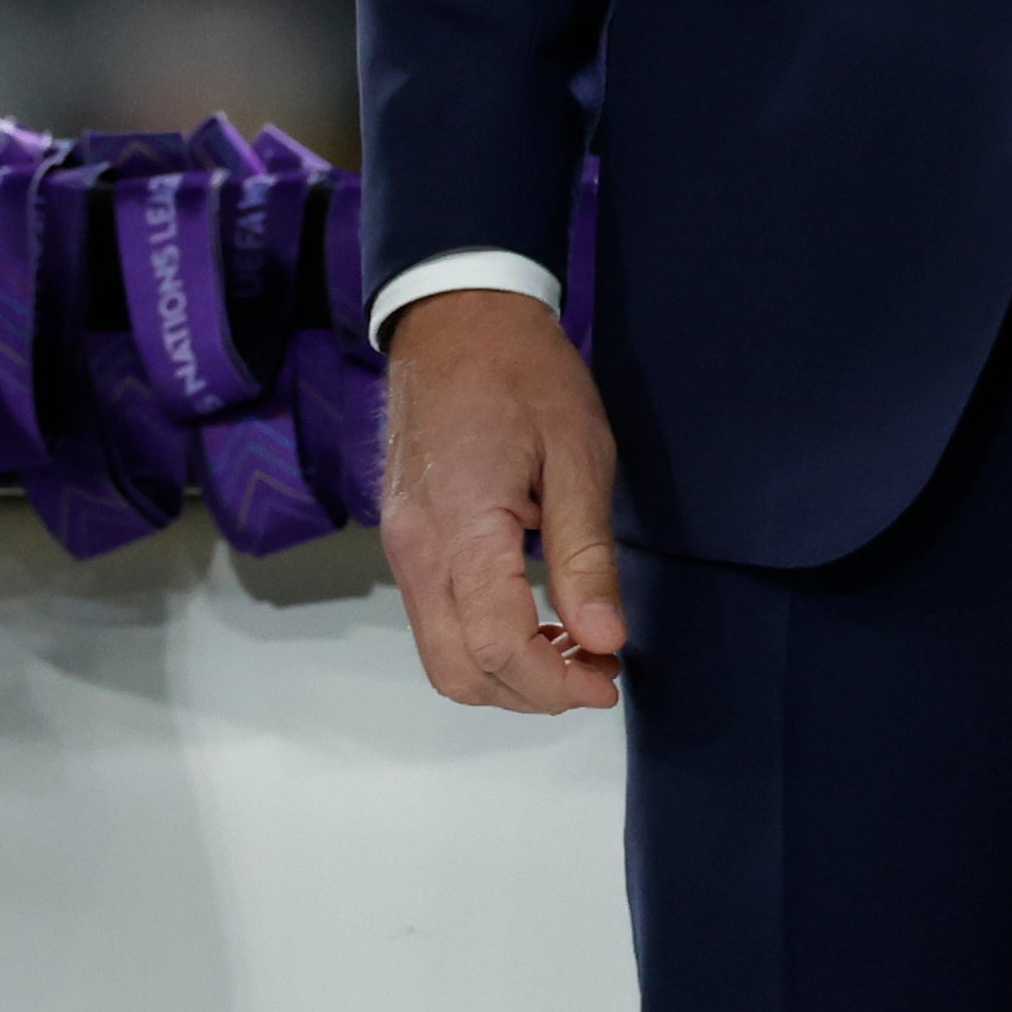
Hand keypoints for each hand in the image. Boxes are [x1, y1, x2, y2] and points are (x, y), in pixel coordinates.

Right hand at [381, 288, 627, 712]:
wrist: (457, 319)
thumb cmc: (523, 373)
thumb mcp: (578, 454)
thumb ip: (585, 555)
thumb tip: (604, 638)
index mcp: (460, 531)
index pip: (496, 648)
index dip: (554, 683)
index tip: (608, 680)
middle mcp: (418, 551)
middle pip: (458, 672)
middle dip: (529, 693)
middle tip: (596, 674)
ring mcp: (404, 547)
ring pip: (442, 654)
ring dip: (506, 672)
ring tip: (575, 647)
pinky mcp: (406, 538)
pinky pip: (436, 619)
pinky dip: (484, 641)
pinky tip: (537, 616)